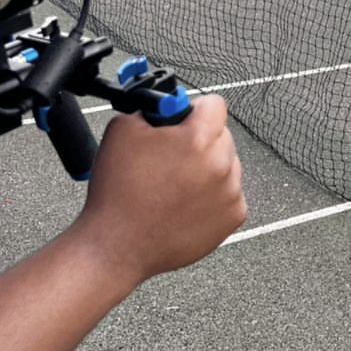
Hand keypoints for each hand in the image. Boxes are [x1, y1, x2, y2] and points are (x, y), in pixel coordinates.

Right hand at [77, 94, 245, 285]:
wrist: (117, 245)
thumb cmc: (118, 192)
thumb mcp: (122, 129)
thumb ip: (151, 109)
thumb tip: (165, 107)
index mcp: (198, 139)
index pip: (214, 105)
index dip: (193, 109)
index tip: (181, 120)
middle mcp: (222, 165)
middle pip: (222, 136)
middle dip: (199, 140)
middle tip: (171, 156)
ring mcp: (230, 194)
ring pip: (227, 165)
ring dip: (208, 168)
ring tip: (175, 185)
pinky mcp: (232, 218)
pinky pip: (229, 194)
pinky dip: (212, 196)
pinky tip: (184, 204)